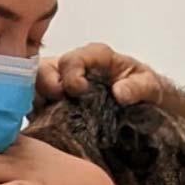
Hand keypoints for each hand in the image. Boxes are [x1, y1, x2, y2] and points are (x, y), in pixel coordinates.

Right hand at [38, 43, 163, 107]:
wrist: (142, 105)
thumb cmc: (142, 88)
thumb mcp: (149, 85)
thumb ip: (138, 87)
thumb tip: (120, 92)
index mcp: (94, 57)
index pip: (72, 58)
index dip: (71, 73)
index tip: (79, 90)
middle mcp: (73, 68)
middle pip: (44, 70)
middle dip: (45, 86)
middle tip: (55, 103)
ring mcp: (60, 86)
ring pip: (34, 88)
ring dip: (36, 102)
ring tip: (46, 118)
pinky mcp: (54, 105)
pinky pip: (36, 107)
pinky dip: (36, 116)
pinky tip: (44, 127)